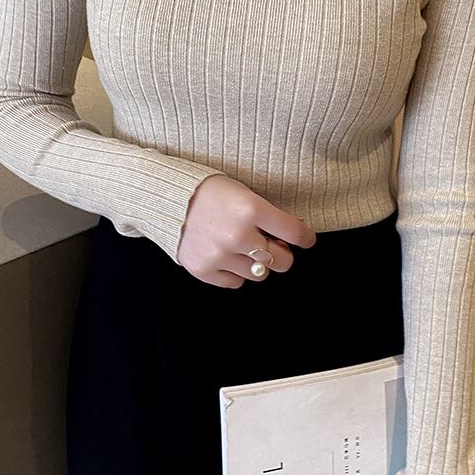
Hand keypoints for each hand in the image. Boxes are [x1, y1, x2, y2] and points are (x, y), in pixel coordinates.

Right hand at [177, 174, 316, 288]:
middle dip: (281, 253)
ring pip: (260, 274)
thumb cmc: (210, 192)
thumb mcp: (243, 192)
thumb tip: (294, 235)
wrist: (168, 197)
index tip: (306, 239)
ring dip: (257, 263)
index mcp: (251, 209)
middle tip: (271, 244)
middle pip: (282, 261)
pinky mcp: (204, 269)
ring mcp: (220, 255)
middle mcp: (238, 235)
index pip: (294, 233)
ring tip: (244, 248)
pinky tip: (226, 254)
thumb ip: (268, 214)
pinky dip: (235, 271)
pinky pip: (235, 282)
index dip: (305, 237)